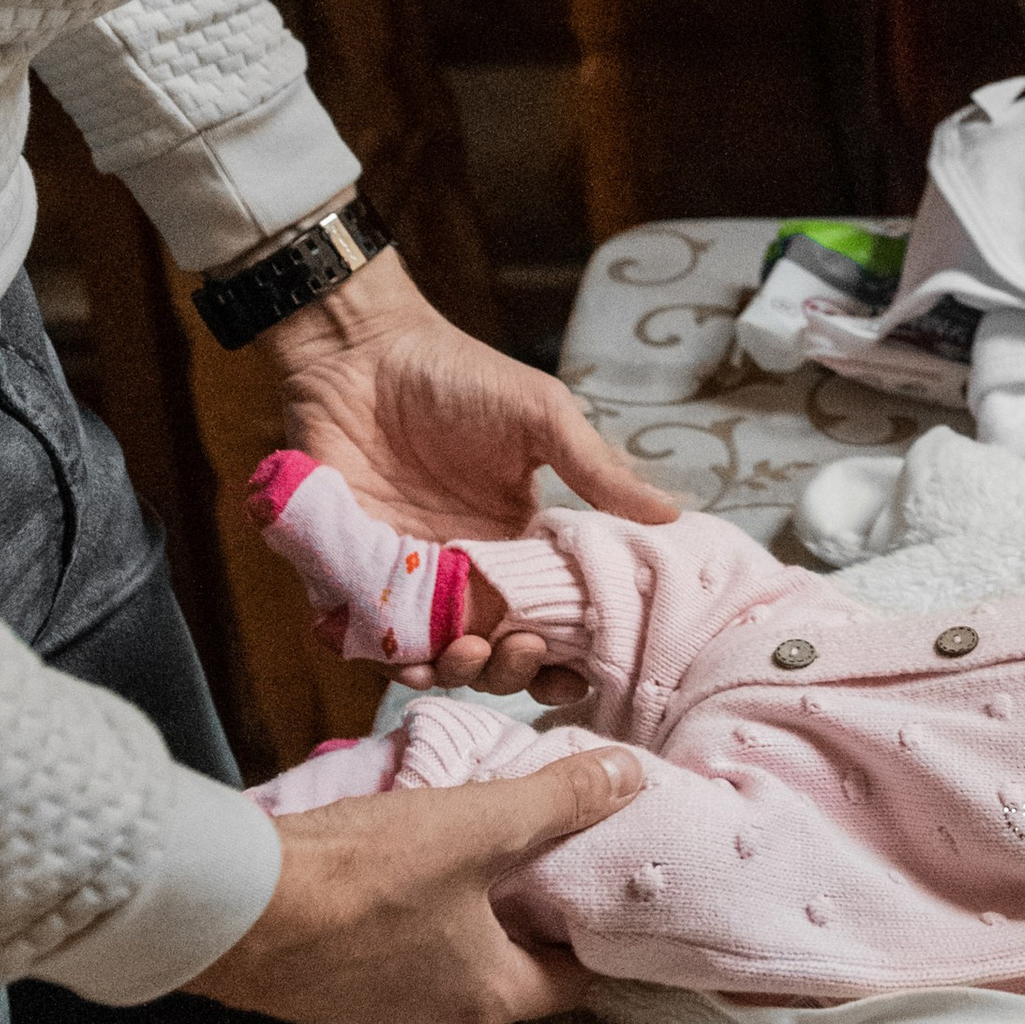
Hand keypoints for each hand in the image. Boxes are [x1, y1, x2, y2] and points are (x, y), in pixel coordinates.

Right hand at [187, 749, 642, 1023]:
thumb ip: (559, 800)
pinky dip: (407, 926)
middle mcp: (440, 1023)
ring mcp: (376, 1018)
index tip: (602, 888)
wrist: (235, 908)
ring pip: (445, 969)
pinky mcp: (326, 997)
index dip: (594, 934)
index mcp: (491, 998)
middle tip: (543, 863)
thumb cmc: (367, 873)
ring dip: (462, 924)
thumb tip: (630, 777)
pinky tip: (398, 878)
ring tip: (472, 861)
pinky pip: (390, 962)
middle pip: (509, 976)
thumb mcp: (478, 823)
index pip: (572, 981)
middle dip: (527, 923)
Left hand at [269, 251, 677, 697]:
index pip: (549, 619)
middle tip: (520, 649)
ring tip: (469, 653)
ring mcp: (408, 578)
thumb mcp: (541, 417)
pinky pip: (368, 637)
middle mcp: (466, 572)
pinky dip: (387, 660)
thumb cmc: (457, 376)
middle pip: (494, 653)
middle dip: (512, 671)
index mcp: (517, 543)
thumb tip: (673, 515)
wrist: (361, 351)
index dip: (566, 655)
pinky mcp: (350, 574)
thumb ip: (597, 472)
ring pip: (434, 658)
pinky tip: (410, 660)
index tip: (582, 670)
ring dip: (456, 672)